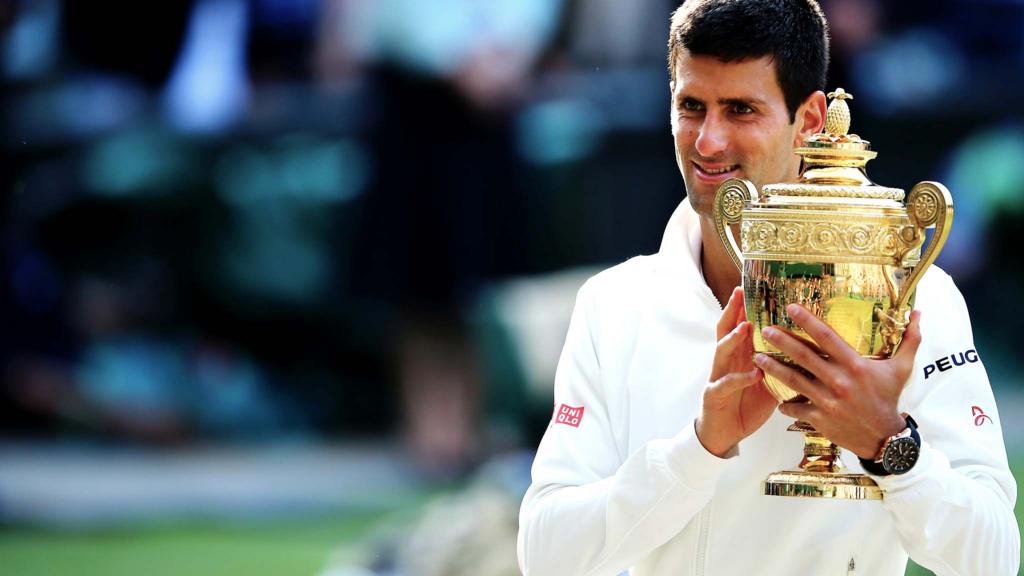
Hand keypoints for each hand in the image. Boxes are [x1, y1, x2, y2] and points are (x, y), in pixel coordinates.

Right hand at [695, 287, 776, 456]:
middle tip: (740, 293)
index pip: (741, 324)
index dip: (745, 306)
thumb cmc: (746, 406)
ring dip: (733, 338)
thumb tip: (811, 355)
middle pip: (725, 329)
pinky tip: (754, 373)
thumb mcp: (767, 383)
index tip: (754, 287)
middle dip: (732, 310)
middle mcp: (726, 361)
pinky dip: (740, 377)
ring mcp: (717, 375)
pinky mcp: (714, 394)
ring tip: (746, 327)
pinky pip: (725, 383)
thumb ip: (781, 366)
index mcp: (739, 356)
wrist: (724, 434)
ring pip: (721, 351)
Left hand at [754, 303, 921, 458]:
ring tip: (757, 357)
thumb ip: (909, 340)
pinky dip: (784, 404)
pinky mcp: (819, 419)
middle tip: (764, 330)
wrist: (884, 438)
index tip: (791, 308)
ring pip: (794, 381)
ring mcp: (827, 401)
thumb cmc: (889, 398)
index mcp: (856, 366)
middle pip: (804, 356)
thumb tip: (920, 313)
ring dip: (773, 368)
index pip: (828, 338)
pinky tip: (775, 398)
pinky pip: (795, 408)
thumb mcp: (902, 369)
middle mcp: (839, 381)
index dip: (808, 322)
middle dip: (782, 342)